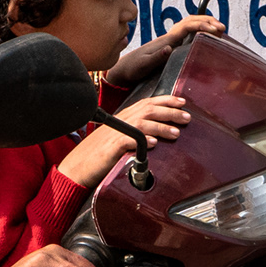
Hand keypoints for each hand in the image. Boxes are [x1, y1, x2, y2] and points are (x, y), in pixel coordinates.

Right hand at [56, 96, 191, 189]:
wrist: (78, 166)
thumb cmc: (101, 152)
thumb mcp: (121, 135)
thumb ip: (137, 130)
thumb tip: (159, 131)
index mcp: (126, 115)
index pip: (148, 102)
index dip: (166, 100)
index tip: (183, 102)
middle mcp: (122, 120)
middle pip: (149, 110)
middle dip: (170, 112)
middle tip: (187, 118)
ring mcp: (116, 132)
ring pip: (142, 123)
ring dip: (161, 127)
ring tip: (176, 133)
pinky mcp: (111, 147)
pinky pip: (128, 140)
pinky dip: (142, 140)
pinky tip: (153, 143)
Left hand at [103, 15, 224, 86]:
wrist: (123, 70)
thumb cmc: (132, 69)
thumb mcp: (143, 65)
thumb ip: (155, 57)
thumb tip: (169, 48)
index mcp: (165, 40)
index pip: (187, 26)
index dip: (202, 25)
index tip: (215, 30)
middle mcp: (169, 38)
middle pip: (190, 21)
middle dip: (207, 21)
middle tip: (222, 28)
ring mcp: (170, 41)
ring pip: (189, 26)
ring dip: (204, 24)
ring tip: (219, 30)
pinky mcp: (170, 47)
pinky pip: (187, 34)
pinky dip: (199, 31)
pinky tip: (206, 38)